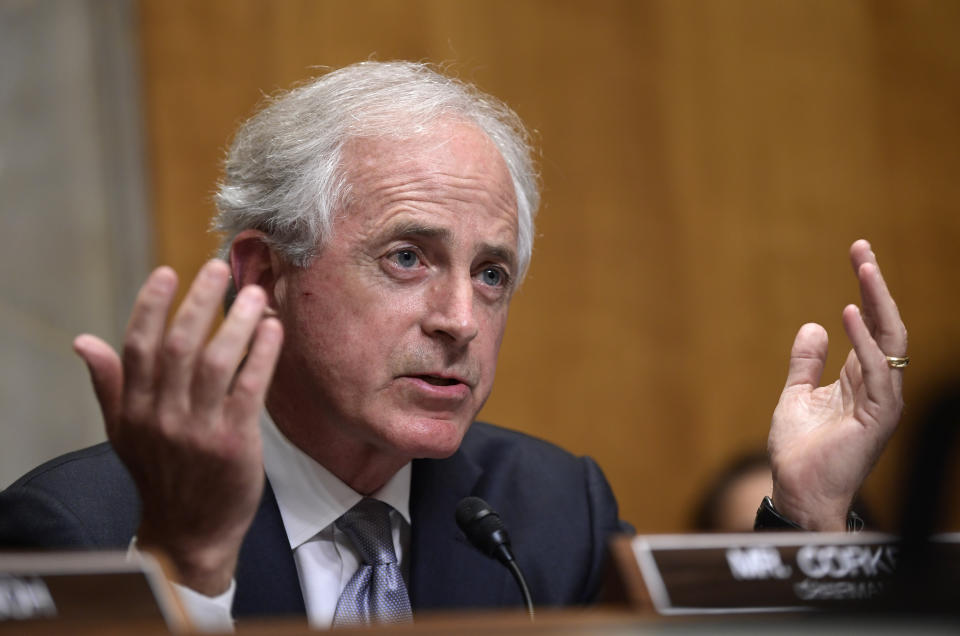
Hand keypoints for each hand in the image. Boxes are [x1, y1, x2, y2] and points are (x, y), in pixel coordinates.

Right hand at [74, 260, 282, 593]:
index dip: (151, 305)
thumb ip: (109, 384)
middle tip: (219, 268)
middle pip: (179, 345)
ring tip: (255, 294)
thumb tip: (83, 341)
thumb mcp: (125, 432)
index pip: (138, 345)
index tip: (168, 272)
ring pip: (217, 362)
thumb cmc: (161, 475)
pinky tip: (272, 330)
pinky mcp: (234, 443)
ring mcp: (199, 430)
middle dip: (200, 302)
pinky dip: (262, 355)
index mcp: (135, 409)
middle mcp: (163, 415)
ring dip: (236, 322)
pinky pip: (249, 389)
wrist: (190, 532)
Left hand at [768, 240, 906, 530]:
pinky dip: (865, 341)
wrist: (798, 490)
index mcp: (860, 378)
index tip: (857, 253)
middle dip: (876, 286)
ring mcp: (882, 400)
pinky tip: (850, 313)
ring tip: (864, 267)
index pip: (871, 324)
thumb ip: (806, 363)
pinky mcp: (878, 416)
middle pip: (886, 325)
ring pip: (890, 341)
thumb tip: (812, 326)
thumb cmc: (800, 450)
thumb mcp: (796, 395)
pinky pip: (877, 371)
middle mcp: (878, 385)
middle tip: (863, 248)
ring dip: (877, 302)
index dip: (866, 289)